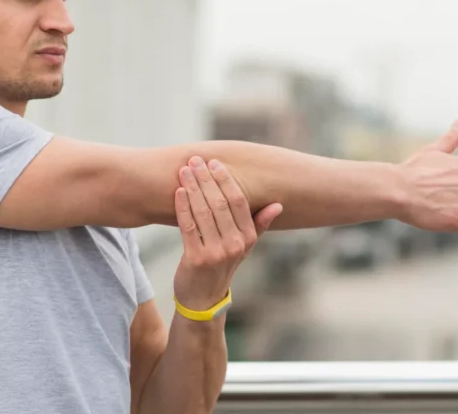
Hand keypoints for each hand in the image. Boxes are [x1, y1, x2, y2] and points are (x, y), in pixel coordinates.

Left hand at [172, 156, 283, 311]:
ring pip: (203, 212)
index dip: (226, 179)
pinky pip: (188, 226)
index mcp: (248, 238)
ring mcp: (215, 253)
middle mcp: (235, 245)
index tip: (214, 162)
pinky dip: (182, 207)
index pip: (238, 201)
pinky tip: (179, 192)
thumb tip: (278, 205)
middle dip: (206, 179)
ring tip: (184, 171)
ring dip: (193, 188)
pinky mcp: (196, 259)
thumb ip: (259, 225)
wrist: (203, 298)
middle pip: (219, 203)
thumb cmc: (223, 266)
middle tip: (195, 160)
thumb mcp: (245, 247)